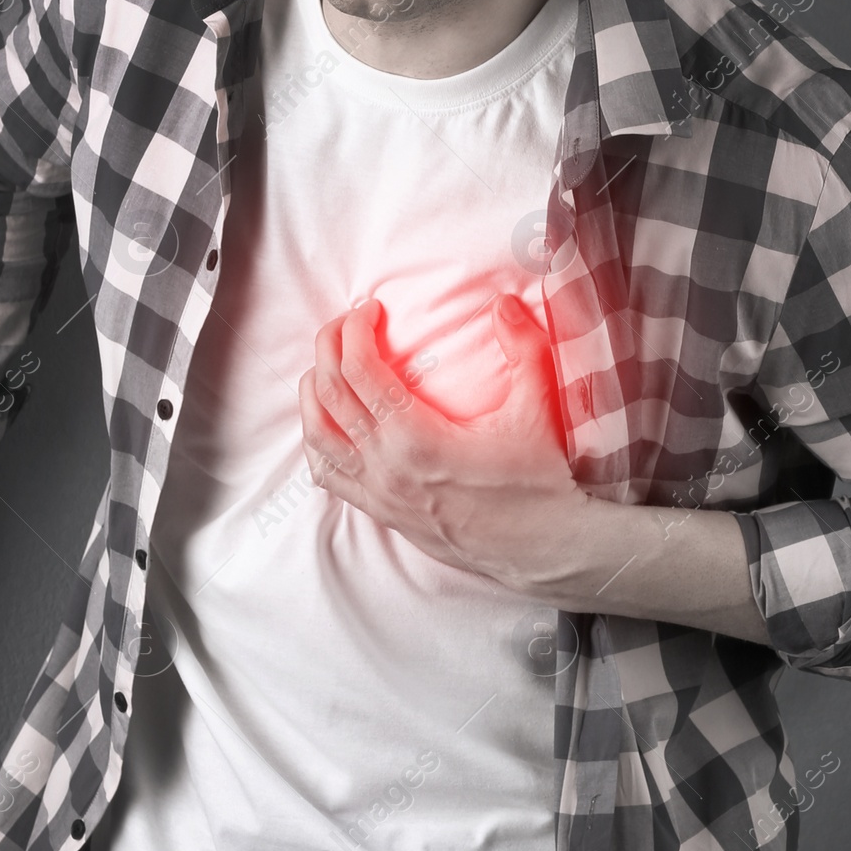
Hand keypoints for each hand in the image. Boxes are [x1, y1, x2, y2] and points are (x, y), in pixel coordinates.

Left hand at [298, 295, 589, 595]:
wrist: (538, 547)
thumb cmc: (537, 480)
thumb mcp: (537, 408)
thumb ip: (524, 349)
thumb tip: (504, 302)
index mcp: (415, 437)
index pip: (359, 370)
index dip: (355, 330)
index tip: (370, 309)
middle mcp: (385, 465)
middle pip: (329, 393)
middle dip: (329, 347)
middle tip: (346, 324)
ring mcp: (377, 493)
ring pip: (316, 435)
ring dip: (312, 392)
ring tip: (327, 365)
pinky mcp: (379, 513)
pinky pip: (326, 476)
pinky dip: (316, 441)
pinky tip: (325, 423)